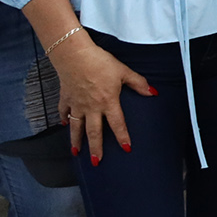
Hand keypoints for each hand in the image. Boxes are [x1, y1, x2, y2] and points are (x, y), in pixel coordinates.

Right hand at [55, 38, 155, 164]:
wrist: (74, 55)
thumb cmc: (100, 62)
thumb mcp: (123, 71)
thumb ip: (138, 83)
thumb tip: (153, 93)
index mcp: (108, 102)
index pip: (117, 124)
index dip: (122, 136)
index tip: (126, 148)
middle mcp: (91, 107)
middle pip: (93, 132)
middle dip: (95, 148)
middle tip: (96, 162)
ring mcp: (77, 104)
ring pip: (76, 127)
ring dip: (76, 140)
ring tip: (76, 152)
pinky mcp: (66, 97)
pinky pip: (64, 111)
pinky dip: (63, 119)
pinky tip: (64, 125)